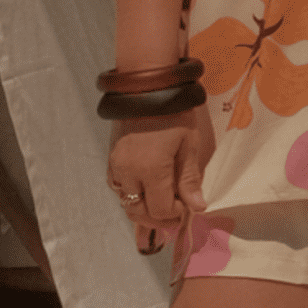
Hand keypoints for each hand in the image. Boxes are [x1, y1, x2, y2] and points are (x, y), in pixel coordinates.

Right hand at [106, 105, 213, 254]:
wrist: (146, 88)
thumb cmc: (173, 114)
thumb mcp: (189, 145)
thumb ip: (189, 179)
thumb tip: (197, 207)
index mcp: (151, 170)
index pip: (160, 210)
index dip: (176, 214)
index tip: (188, 205)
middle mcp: (128, 173)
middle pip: (139, 212)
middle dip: (159, 219)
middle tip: (175, 214)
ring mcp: (115, 167)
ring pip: (125, 203)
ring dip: (144, 209)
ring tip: (162, 204)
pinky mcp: (110, 159)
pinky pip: (117, 188)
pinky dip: (131, 195)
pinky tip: (145, 189)